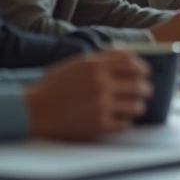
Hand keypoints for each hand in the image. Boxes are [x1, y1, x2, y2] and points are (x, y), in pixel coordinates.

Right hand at [24, 51, 151, 139]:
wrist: (33, 110)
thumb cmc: (55, 86)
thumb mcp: (77, 64)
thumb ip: (103, 58)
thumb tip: (130, 54)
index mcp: (95, 66)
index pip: (133, 63)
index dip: (143, 68)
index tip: (145, 73)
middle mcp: (100, 83)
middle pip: (140, 85)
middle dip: (145, 89)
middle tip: (144, 92)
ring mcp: (101, 105)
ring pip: (137, 106)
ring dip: (137, 106)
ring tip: (133, 107)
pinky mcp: (99, 125)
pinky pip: (125, 124)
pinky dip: (124, 122)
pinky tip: (118, 120)